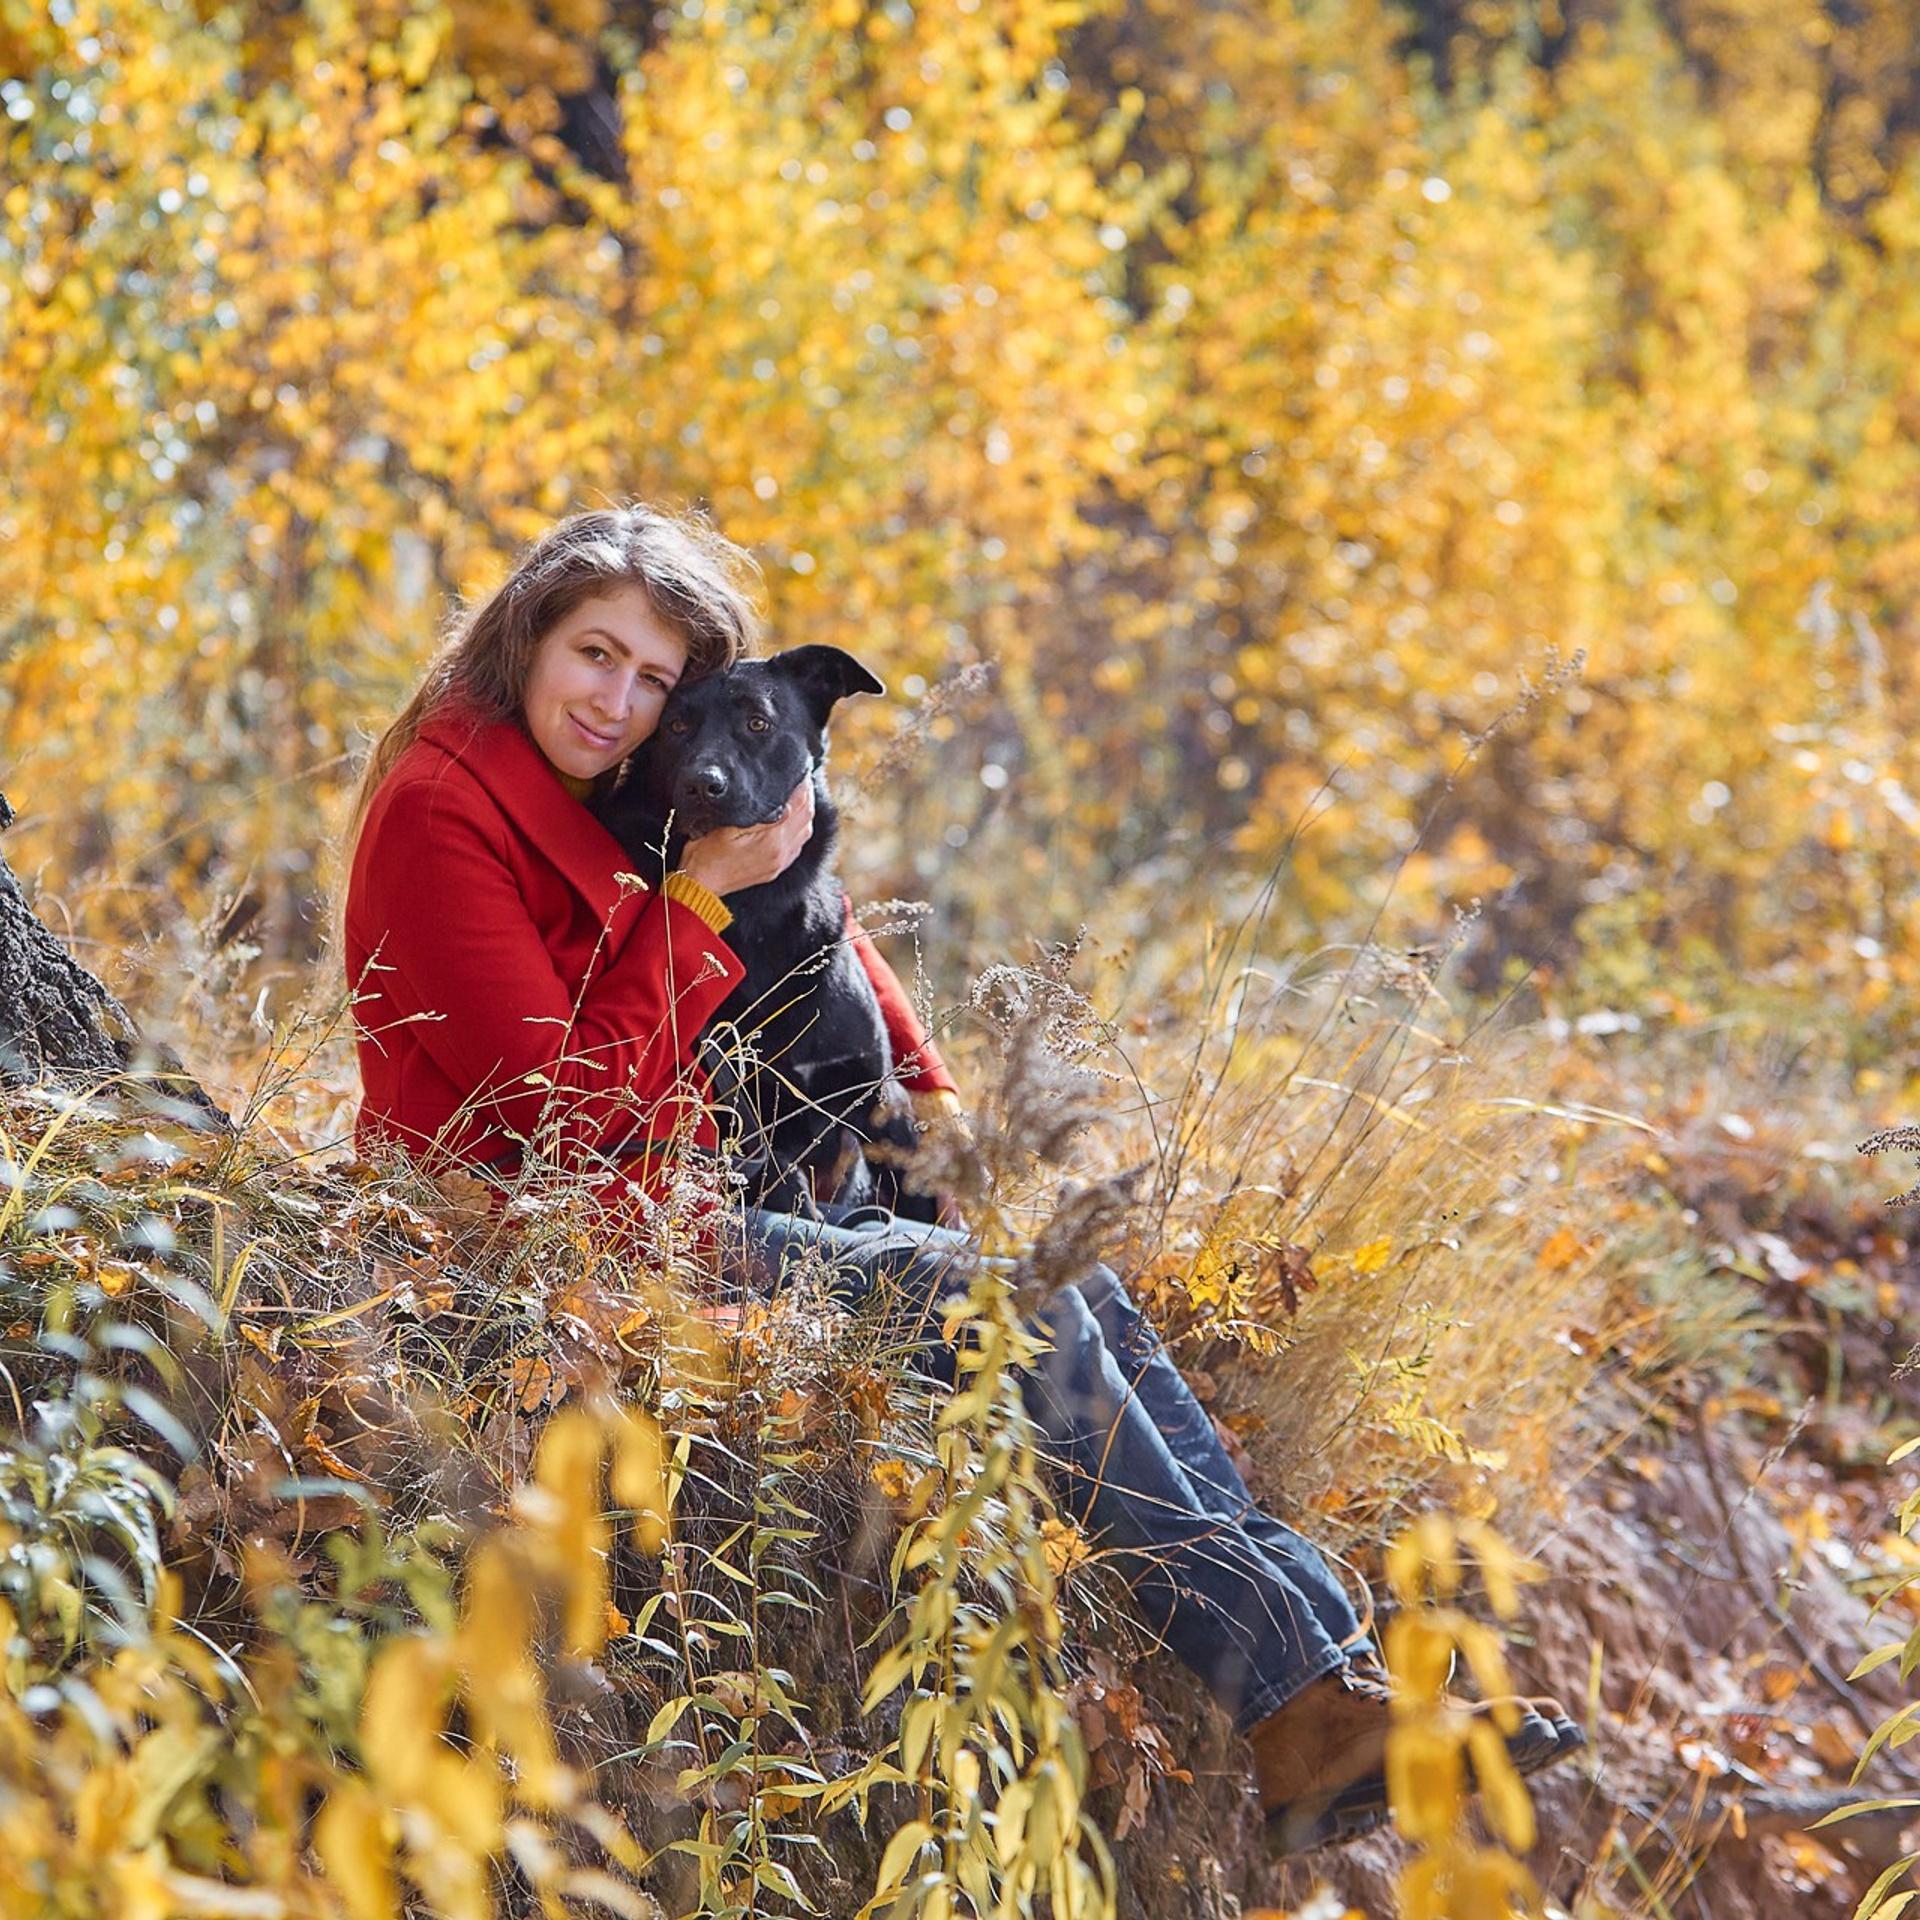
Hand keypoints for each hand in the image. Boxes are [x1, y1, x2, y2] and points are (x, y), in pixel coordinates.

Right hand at [677, 777, 814, 896]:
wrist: (700, 884)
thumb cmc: (706, 853)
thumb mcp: (727, 827)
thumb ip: (759, 815)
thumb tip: (785, 803)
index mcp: (772, 840)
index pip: (799, 805)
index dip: (802, 786)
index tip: (800, 772)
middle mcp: (781, 852)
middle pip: (807, 817)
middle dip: (806, 796)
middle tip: (801, 780)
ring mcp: (780, 862)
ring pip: (806, 832)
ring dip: (805, 813)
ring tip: (797, 796)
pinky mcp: (776, 869)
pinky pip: (797, 846)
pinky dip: (800, 830)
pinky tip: (792, 822)